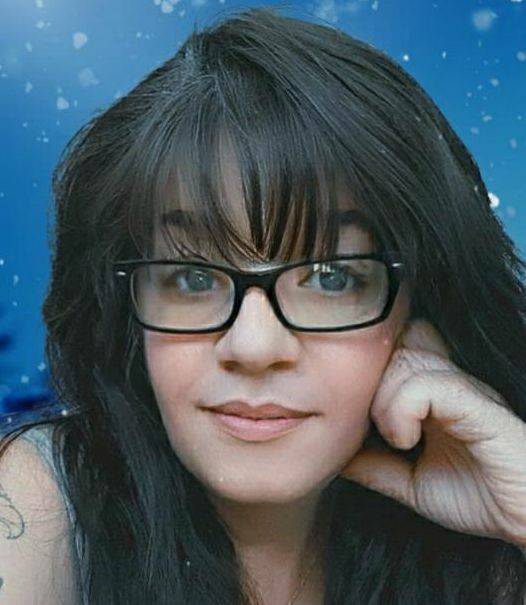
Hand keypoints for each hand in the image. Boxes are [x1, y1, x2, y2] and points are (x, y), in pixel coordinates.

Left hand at [341, 319, 525, 546]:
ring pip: (405, 361)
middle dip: (370, 388)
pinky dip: (403, 411)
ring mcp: (464, 390)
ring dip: (383, 403)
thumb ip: (376, 467)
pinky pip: (429, 384)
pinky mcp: (479, 405)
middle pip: (394, 349)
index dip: (370, 371)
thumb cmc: (479, 496)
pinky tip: (408, 440)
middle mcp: (448, 382)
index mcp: (434, 392)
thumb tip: (335, 456)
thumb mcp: (411, 484)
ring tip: (396, 439)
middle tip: (375, 429)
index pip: (395, 348)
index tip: (360, 412)